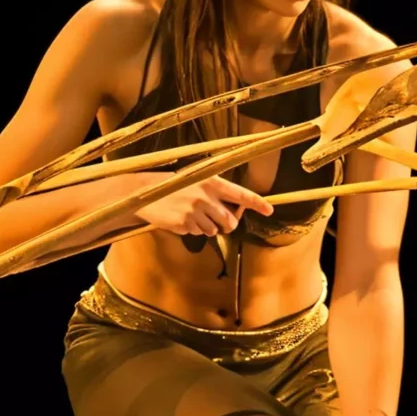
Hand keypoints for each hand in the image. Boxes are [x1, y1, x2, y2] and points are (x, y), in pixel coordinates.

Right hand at [132, 172, 272, 236]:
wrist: (147, 192)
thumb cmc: (177, 187)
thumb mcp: (198, 182)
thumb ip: (217, 195)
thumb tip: (236, 213)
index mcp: (212, 183)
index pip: (241, 194)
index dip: (257, 203)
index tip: (269, 210)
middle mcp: (206, 196)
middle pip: (230, 221)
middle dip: (227, 225)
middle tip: (216, 219)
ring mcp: (195, 211)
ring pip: (214, 230)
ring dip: (207, 227)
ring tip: (193, 214)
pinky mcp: (184, 223)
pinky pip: (197, 233)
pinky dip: (192, 229)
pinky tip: (182, 218)